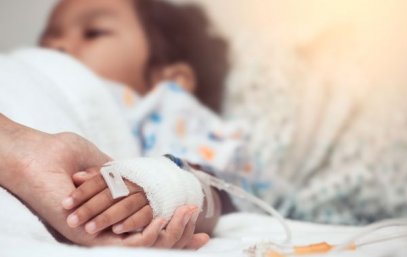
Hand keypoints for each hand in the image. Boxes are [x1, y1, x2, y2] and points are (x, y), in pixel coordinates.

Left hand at [0, 115, 209, 247]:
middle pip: (150, 234)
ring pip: (144, 241)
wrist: (31, 156)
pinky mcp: (91, 235)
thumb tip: (139, 177)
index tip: (196, 218)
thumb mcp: (100, 162)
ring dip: (171, 234)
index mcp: (110, 206)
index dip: (173, 223)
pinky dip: (149, 235)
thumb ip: (119, 174)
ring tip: (191, 217)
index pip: (146, 219)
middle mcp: (106, 223)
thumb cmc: (61, 154)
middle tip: (203, 228)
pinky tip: (164, 221)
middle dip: (180, 235)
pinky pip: (128, 243)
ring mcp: (99, 230)